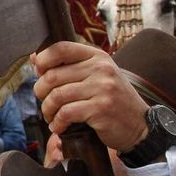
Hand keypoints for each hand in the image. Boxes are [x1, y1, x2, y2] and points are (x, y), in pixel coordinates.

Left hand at [33, 41, 149, 152]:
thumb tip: (35, 58)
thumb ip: (70, 67)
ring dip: (48, 109)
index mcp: (97, 56)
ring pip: (57, 96)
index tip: (39, 73)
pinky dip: (58, 122)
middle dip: (40, 91)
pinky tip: (59, 127)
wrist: (141, 125)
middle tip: (44, 102)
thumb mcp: (97, 76)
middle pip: (53, 75)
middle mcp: (100, 69)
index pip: (61, 48)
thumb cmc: (114, 100)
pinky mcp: (101, 108)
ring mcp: (102, 88)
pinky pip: (67, 113)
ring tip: (50, 117)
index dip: (44, 60)